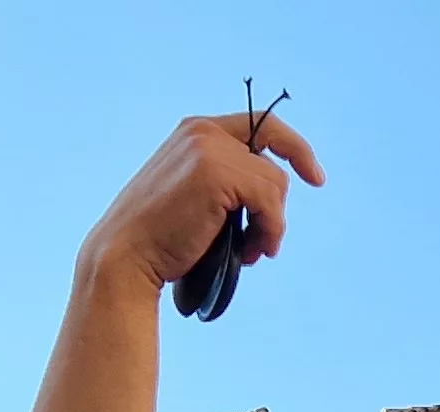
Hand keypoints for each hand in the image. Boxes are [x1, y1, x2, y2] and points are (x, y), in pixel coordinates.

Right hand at [82, 110, 323, 294]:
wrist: (125, 258)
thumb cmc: (158, 240)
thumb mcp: (193, 196)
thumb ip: (225, 181)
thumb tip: (270, 198)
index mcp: (196, 131)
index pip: (260, 125)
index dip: (294, 148)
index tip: (314, 177)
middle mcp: (203, 131)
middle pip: (273, 160)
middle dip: (275, 206)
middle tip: (261, 244)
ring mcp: (209, 149)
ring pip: (275, 183)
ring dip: (270, 225)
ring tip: (249, 253)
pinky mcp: (217, 173)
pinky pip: (270, 201)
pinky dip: (269, 230)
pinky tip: (250, 254)